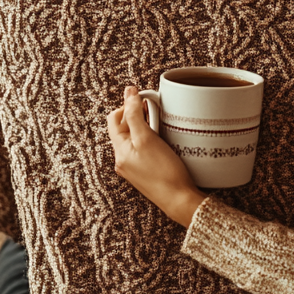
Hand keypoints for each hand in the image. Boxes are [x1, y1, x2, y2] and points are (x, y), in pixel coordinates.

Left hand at [107, 86, 206, 226]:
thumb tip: (128, 93)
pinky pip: (143, 149)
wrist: (179, 199)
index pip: (114, 119)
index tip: (145, 99)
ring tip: (161, 124)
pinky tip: (164, 140)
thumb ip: (134, 115)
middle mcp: (123, 159)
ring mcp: (134, 166)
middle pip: (123, 128)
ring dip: (146, 127)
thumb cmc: (163, 172)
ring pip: (134, 138)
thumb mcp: (147, 138)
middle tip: (155, 110)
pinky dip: (151, 139)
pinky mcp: (146, 171)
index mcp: (119, 150)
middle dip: (137, 115)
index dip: (127, 105)